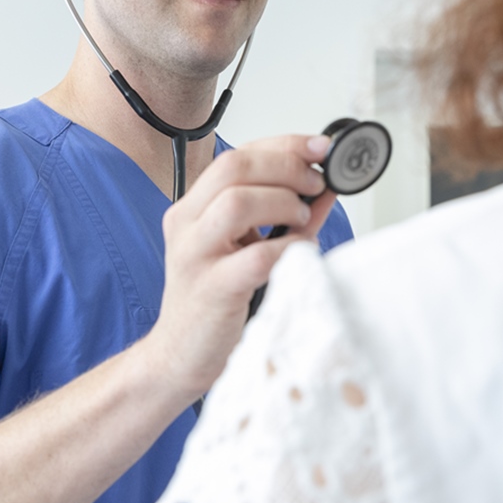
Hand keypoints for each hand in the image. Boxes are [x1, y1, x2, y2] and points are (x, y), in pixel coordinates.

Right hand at [147, 135, 338, 402]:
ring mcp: (194, 256)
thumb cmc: (212, 301)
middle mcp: (186, 224)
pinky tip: (296, 256)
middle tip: (316, 184)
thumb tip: (325, 188)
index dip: (283, 145)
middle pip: (234, 167)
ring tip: (302, 221)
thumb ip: (284, 217)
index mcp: (192, 208)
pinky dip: (286, 250)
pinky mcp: (210, 289)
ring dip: (283, 203)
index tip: (321, 148)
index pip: (236, 155)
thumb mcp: (244, 248)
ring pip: (237, 202)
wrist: (177, 357)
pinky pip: (255, 257)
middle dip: (286, 167)